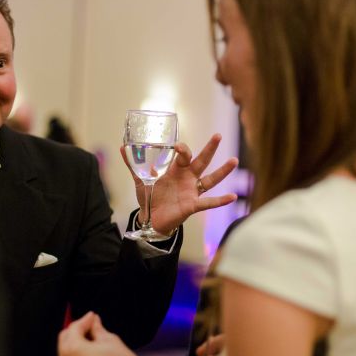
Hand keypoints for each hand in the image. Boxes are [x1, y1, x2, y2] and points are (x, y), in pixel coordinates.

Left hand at [57, 312, 149, 355]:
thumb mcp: (110, 341)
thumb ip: (97, 329)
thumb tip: (94, 321)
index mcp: (73, 349)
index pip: (74, 327)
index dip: (85, 319)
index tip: (94, 315)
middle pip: (66, 337)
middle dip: (78, 329)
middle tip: (94, 323)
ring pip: (67, 348)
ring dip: (78, 340)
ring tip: (94, 335)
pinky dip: (78, 351)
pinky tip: (92, 347)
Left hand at [121, 133, 237, 234]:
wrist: (151, 219)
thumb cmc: (150, 197)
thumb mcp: (140, 180)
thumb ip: (133, 165)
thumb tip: (121, 148)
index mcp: (175, 170)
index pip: (183, 155)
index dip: (182, 149)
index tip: (177, 146)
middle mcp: (187, 178)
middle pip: (201, 161)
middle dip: (209, 149)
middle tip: (218, 136)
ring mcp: (192, 191)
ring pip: (210, 179)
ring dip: (222, 171)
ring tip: (234, 160)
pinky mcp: (192, 205)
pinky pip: (209, 202)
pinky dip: (221, 200)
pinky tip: (233, 197)